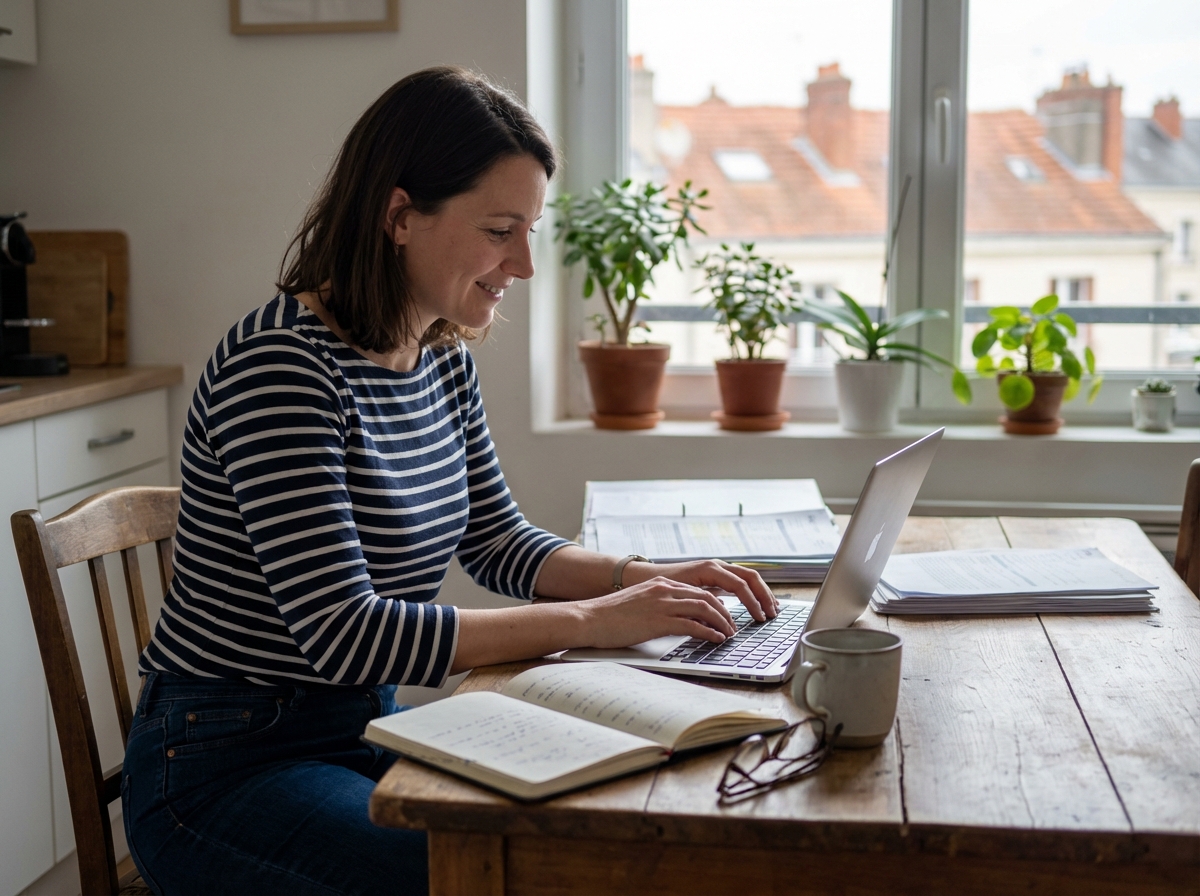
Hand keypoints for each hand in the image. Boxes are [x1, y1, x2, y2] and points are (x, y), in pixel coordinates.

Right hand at [575, 576, 739, 647]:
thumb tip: (676, 619)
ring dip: (721, 622)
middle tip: (732, 626)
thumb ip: (659, 606)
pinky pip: (693, 625)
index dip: (715, 603)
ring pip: (705, 608)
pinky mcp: (659, 620)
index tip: (724, 615)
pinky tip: (716, 640)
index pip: (697, 590)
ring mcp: (662, 604)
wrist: (589, 618)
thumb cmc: (609, 616)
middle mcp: (664, 589)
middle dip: (724, 613)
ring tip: (729, 634)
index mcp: (660, 583)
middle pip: (706, 597)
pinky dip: (709, 633)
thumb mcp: (639, 603)